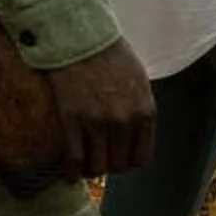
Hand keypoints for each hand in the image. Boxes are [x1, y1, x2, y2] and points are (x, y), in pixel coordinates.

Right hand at [43, 38, 155, 179]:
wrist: (81, 39)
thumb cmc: (111, 57)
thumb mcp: (140, 83)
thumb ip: (139, 111)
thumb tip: (134, 138)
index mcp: (145, 112)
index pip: (141, 157)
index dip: (128, 163)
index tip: (119, 160)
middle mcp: (125, 122)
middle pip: (119, 165)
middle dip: (110, 166)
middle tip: (100, 161)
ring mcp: (98, 123)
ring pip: (97, 167)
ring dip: (91, 170)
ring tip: (86, 165)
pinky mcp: (72, 121)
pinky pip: (74, 160)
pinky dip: (72, 173)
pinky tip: (70, 176)